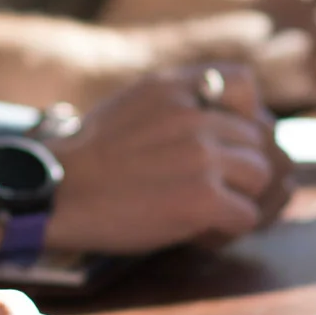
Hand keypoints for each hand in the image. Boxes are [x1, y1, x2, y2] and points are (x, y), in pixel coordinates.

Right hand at [43, 64, 294, 252]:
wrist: (55, 193)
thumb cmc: (88, 157)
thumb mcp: (132, 102)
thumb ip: (176, 101)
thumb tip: (221, 118)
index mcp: (175, 86)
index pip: (244, 83)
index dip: (243, 114)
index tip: (221, 139)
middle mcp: (195, 115)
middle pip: (257, 139)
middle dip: (240, 167)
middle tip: (210, 188)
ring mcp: (202, 156)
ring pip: (260, 177)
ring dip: (239, 198)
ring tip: (204, 211)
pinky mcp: (202, 199)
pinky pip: (246, 216)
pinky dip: (226, 230)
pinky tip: (197, 231)